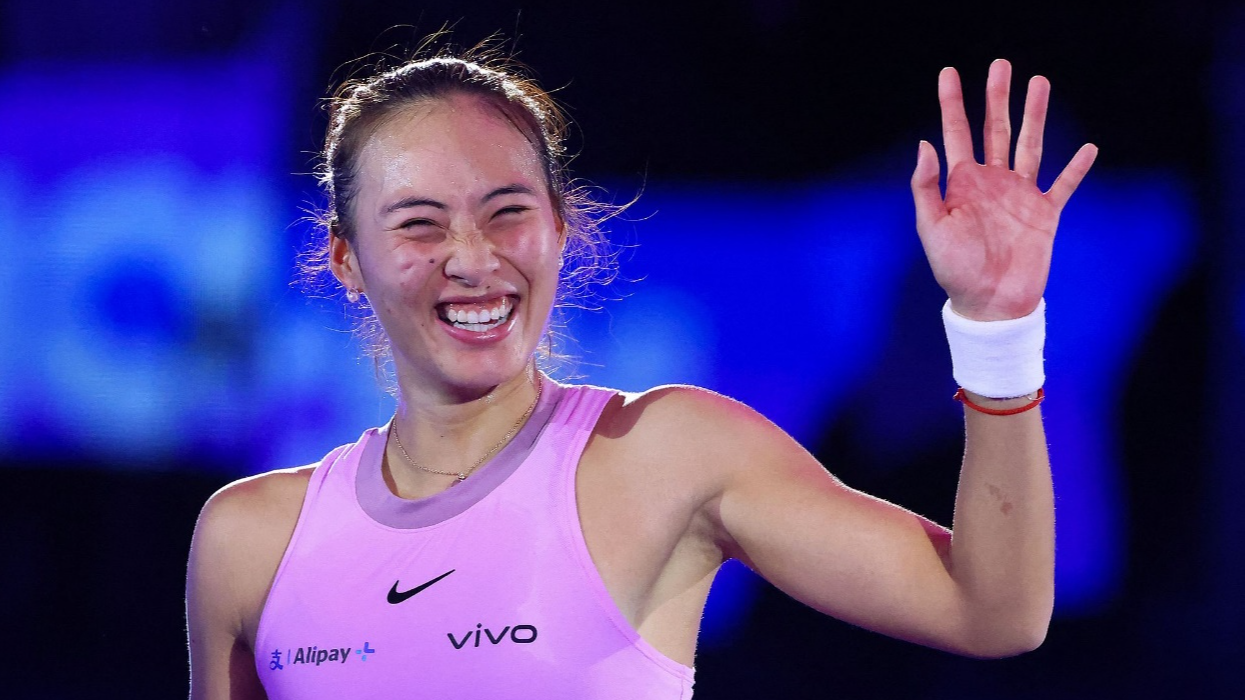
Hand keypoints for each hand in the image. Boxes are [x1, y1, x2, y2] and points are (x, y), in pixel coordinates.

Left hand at [911, 59, 1097, 320]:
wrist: (989, 305)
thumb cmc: (954, 270)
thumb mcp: (932, 228)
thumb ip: (927, 187)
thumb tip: (926, 143)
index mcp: (961, 183)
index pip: (956, 133)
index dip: (952, 103)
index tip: (949, 73)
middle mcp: (992, 182)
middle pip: (996, 129)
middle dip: (998, 97)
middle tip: (1001, 65)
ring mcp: (1020, 195)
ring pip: (1030, 145)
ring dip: (1035, 116)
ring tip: (1039, 83)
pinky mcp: (1045, 214)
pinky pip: (1063, 186)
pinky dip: (1076, 168)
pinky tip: (1089, 148)